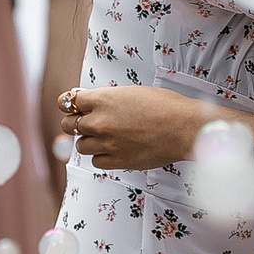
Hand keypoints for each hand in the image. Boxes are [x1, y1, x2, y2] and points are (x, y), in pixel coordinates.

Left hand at [60, 84, 212, 169]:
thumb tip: (97, 104)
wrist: (184, 128)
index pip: (69, 101)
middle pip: (69, 125)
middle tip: (84, 123)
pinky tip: (114, 150)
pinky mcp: (117, 161)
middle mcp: (100, 122)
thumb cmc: (167, 106)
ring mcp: (107, 143)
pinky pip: (96, 161)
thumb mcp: (134, 92)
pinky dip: (102, 156)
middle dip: (75, 123)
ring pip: (81, 146)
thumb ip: (110, 100)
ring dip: (90, 141)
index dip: (70, 104)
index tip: (73, 106)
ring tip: (106, 138)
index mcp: (103, 100)